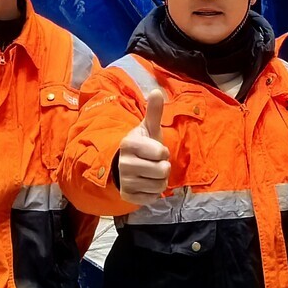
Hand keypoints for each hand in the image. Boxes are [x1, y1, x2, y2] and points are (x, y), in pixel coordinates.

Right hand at [118, 90, 171, 205]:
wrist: (124, 165)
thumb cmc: (142, 145)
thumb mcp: (148, 128)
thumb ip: (154, 111)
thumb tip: (157, 90)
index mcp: (129, 144)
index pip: (160, 152)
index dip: (163, 152)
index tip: (155, 150)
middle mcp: (124, 163)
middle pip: (162, 170)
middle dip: (164, 167)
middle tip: (154, 163)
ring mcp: (125, 181)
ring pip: (159, 185)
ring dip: (160, 180)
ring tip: (151, 173)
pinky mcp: (127, 196)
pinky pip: (152, 198)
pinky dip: (153, 192)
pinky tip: (146, 184)